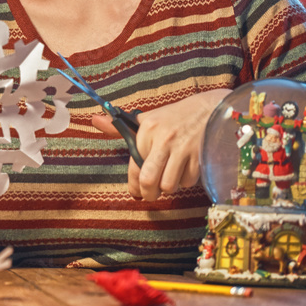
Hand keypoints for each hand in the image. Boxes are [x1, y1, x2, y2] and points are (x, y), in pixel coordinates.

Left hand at [91, 89, 230, 200]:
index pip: (134, 165)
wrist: (211, 109)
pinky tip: (184, 171)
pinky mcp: (200, 157)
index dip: (134, 184)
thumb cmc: (175, 117)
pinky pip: (187, 182)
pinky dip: (185, 182)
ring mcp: (182, 149)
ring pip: (169, 185)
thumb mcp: (147, 118)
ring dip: (168, 188)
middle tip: (150, 195)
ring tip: (168, 181)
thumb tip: (94, 120)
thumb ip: (119, 127)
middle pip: (149, 180)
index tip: (135, 192)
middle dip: (148, 194)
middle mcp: (163, 139)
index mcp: (146, 128)